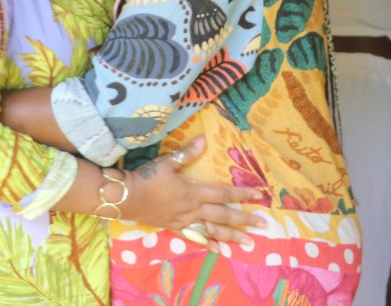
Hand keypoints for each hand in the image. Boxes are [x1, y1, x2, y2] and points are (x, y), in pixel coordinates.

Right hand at [122, 136, 265, 248]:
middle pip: (223, 215)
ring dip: (231, 236)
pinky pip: (195, 238)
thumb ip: (186, 153)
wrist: (127, 197)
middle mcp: (193, 208)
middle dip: (244, 219)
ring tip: (248, 242)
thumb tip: (204, 140)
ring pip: (213, 230)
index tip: (260, 195)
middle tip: (263, 225)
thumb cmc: (147, 178)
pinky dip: (208, 244)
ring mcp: (185, 220)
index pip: (224, 192)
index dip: (242, 193)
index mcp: (194, 191)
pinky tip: (218, 250)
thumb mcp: (166, 162)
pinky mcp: (175, 227)